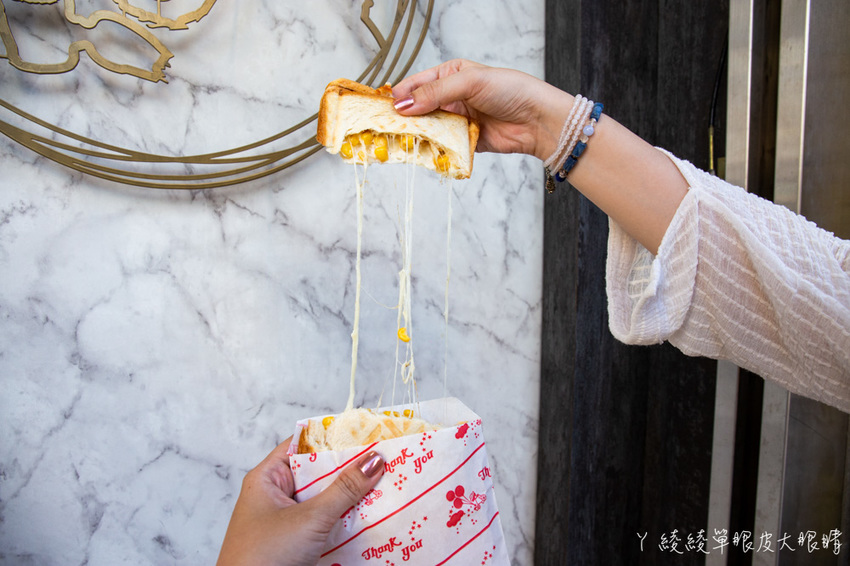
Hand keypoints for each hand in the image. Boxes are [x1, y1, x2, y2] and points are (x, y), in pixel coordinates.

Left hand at [217, 437, 384, 565]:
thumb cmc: (262, 557)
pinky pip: (326, 524)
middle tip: (382, 461)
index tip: (364, 434)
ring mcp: (286, 521)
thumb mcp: (310, 519)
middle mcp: (275, 496)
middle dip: (348, 469)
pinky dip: (345, 521)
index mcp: (267, 479)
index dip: (331, 438)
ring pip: (324, 500)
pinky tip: (369, 518)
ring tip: (383, 485)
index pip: (302, 446)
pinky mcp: (297, 543)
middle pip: (318, 474)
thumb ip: (344, 489)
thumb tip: (373, 461)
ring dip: (349, 497)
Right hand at [392, 59, 572, 160]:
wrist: (537, 120)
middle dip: (403, 119)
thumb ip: (435, 93)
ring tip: (400, 141)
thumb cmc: (510, 90)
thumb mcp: (469, 82)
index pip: (415, 84)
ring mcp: (456, 121)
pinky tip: (422, 152)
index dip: (398, 96)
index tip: (381, 108)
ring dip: (416, 136)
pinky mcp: (463, 142)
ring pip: (428, 129)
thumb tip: (403, 104)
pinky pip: (443, 146)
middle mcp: (450, 98)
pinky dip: (433, 150)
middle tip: (385, 128)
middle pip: (418, 109)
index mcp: (449, 75)